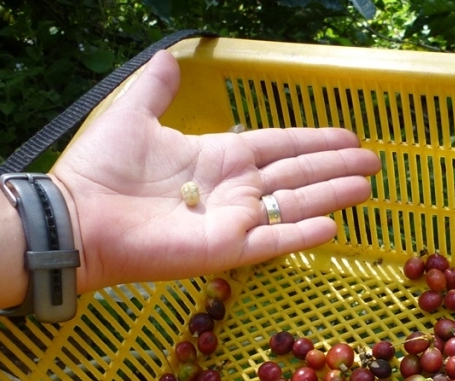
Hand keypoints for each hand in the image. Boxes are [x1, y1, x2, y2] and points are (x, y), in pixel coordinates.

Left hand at [50, 50, 380, 293]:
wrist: (81, 216)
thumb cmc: (102, 170)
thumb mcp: (133, 115)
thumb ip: (157, 89)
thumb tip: (169, 57)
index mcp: (218, 156)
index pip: (278, 146)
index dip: (313, 140)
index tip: (347, 135)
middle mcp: (234, 188)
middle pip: (297, 174)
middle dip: (335, 166)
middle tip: (374, 162)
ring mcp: (234, 220)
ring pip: (295, 204)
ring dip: (332, 195)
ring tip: (367, 186)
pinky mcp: (227, 249)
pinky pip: (273, 240)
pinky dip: (302, 233)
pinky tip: (334, 225)